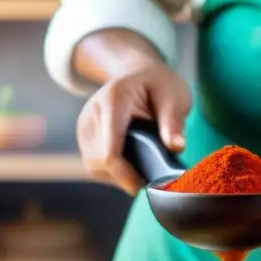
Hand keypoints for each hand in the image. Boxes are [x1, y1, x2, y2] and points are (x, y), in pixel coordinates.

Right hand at [77, 60, 191, 194]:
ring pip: (94, 166)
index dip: (125, 175)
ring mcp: (84, 125)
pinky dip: (112, 170)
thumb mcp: (175, 96)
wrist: (137, 73)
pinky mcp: (84, 136)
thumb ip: (174, 122)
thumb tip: (176, 148)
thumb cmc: (159, 84)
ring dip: (118, 174)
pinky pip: (94, 164)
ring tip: (143, 167)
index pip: (110, 150)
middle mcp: (92, 112)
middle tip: (153, 177)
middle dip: (125, 175)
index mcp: (114, 99)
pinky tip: (132, 162)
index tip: (146, 187)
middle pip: (100, 162)